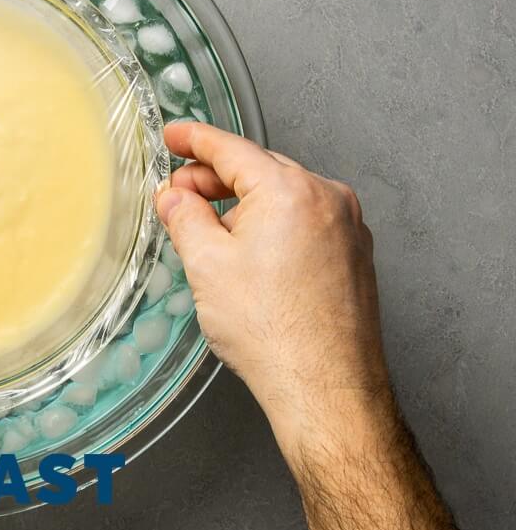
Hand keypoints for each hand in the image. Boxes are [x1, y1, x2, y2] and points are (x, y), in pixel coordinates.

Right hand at [155, 121, 388, 460]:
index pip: (230, 148)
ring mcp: (347, 227)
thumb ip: (184, 216)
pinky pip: (306, 220)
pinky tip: (251, 251)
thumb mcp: (206, 264)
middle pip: (259, 169)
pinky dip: (275, 223)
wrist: (327, 392)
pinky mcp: (355, 255)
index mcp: (289, 189)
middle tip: (181, 192)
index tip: (175, 137)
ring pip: (284, 195)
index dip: (194, 140)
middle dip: (215, 177)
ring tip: (211, 228)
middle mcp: (327, 198)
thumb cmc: (275, 334)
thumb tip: (175, 197)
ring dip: (245, 202)